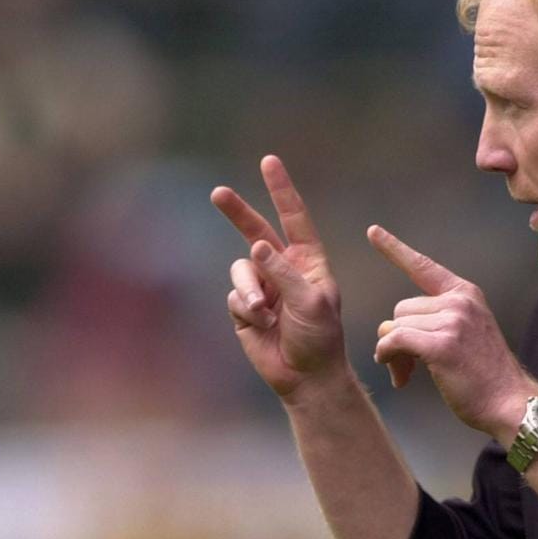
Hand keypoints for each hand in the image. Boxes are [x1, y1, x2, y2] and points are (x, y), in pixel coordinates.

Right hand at [210, 156, 346, 397]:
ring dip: (250, 290)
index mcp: (307, 260)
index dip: (280, 190)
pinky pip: (235, 296)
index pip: (293, 217)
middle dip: (236, 212)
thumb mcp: (310, 301)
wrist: (305, 377)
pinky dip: (246, 309)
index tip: (269, 161)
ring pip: (240, 269)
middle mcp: (282, 268)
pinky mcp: (244, 308)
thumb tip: (255, 246)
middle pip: (254, 230)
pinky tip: (261, 326)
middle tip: (218, 192)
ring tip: (263, 312)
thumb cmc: (319, 338)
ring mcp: (262, 286)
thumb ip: (283, 272)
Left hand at [368, 224, 536, 439]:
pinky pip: (394, 341)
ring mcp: (453, 321)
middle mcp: (459, 301)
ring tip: (410, 373)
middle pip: (400, 310)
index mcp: (465, 293)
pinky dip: (389, 357)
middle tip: (409, 366)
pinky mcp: (442, 345)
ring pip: (395, 327)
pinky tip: (399, 375)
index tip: (373, 231)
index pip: (423, 266)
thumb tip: (389, 331)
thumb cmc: (483, 376)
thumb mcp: (466, 333)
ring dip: (394, 354)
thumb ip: (435, 320)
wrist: (510, 402)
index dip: (394, 249)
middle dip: (398, 338)